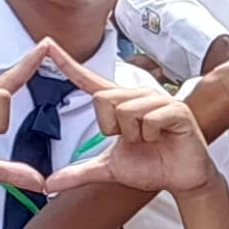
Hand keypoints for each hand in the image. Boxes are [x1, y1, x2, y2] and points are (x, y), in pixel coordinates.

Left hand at [37, 43, 218, 199]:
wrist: (182, 179)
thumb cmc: (151, 166)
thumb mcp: (108, 169)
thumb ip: (78, 173)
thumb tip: (48, 184)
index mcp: (121, 103)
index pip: (89, 80)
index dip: (66, 63)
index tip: (46, 44)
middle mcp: (139, 95)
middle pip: (102, 99)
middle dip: (112, 128)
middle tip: (131, 140)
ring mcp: (159, 100)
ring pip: (124, 110)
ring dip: (132, 136)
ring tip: (148, 141)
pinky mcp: (177, 110)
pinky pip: (148, 119)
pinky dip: (149, 137)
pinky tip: (161, 140)